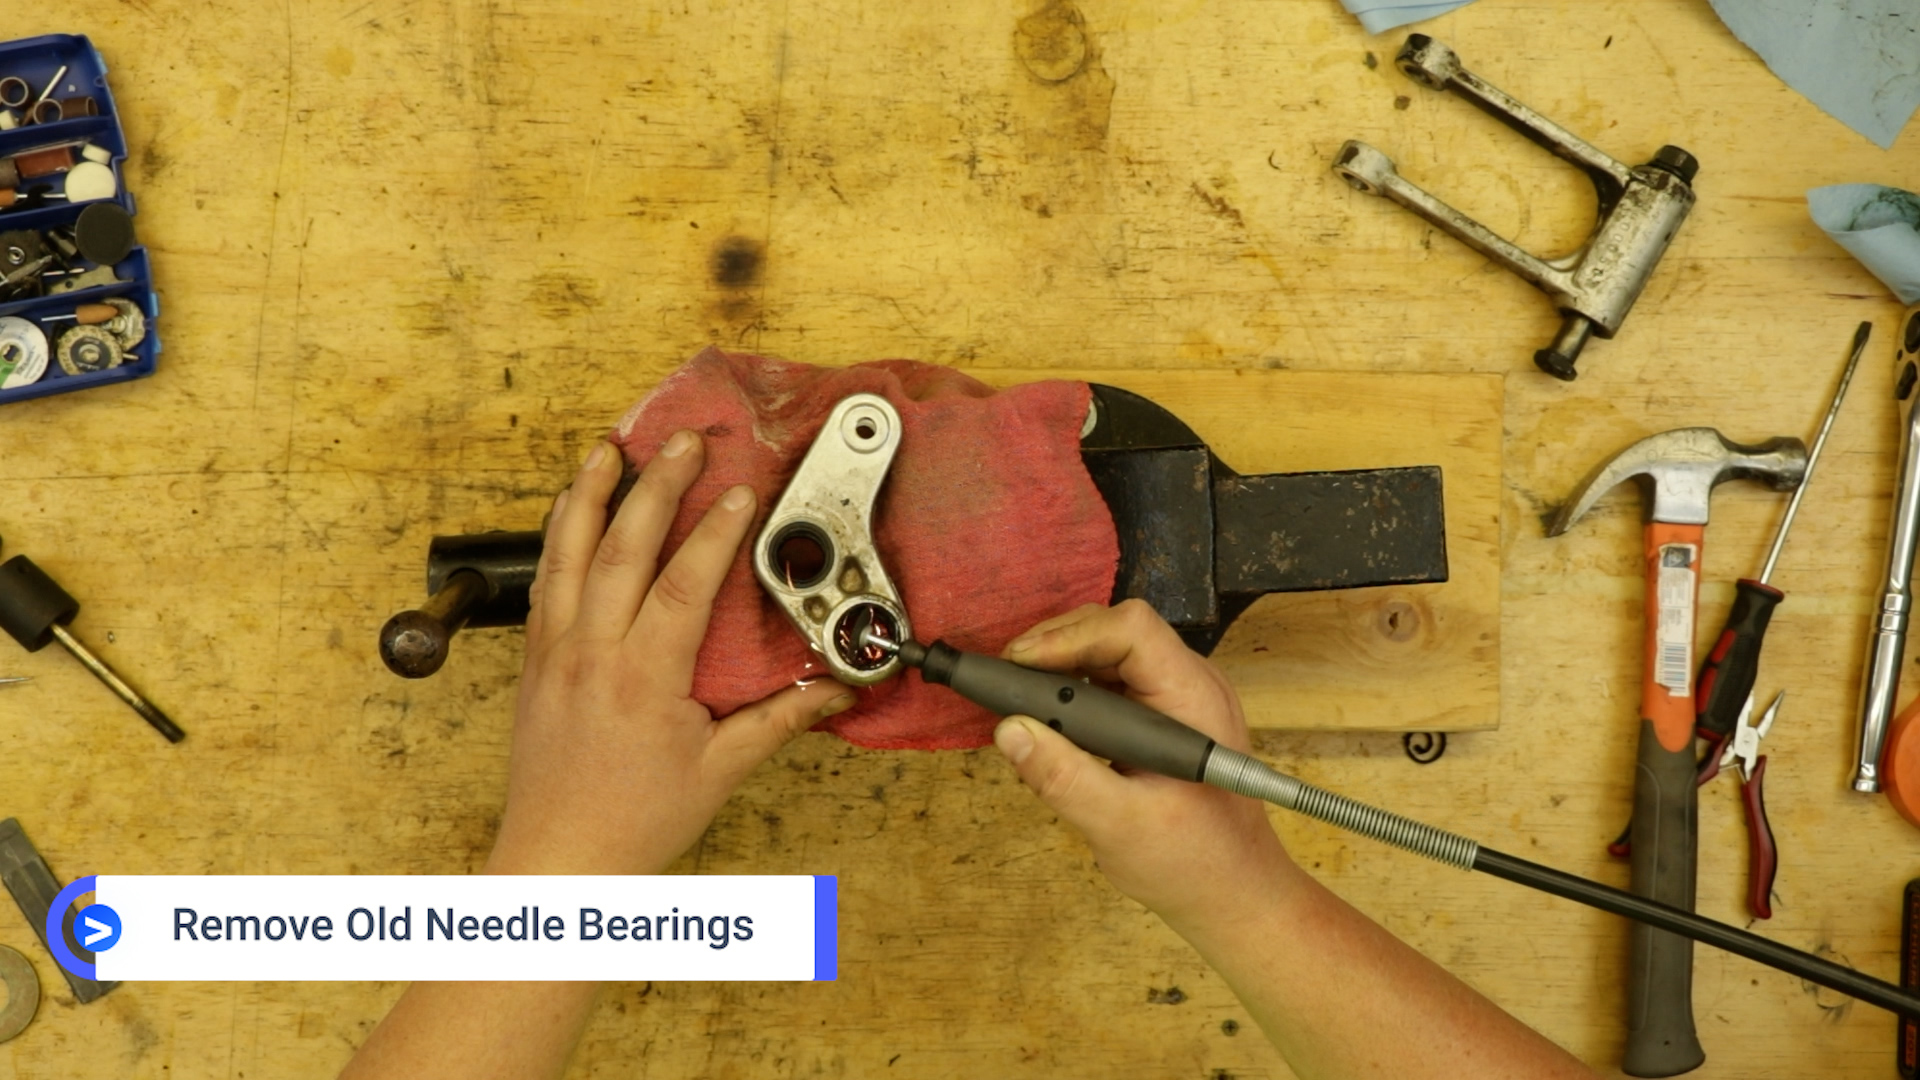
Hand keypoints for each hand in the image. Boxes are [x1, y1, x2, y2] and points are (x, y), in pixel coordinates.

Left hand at [486, 432, 856, 875]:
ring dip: (589, 493)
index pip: (681, 586)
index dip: (712, 534)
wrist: (557, 861)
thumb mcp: (721, 771)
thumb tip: (835, 690)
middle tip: (683, 441)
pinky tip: (570, 508)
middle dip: (654, 486)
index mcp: (642, 679)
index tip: (738, 493)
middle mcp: (591, 654)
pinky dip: (559, 535)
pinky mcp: (537, 660)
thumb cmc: (634, 822)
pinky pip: (546, 580)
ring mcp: (556, 652)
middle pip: (621, 548)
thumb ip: (779, 719)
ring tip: (609, 446)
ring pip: (569, 553)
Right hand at [991, 600, 1300, 928]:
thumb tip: (1009, 730)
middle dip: (1056, 649)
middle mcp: (1189, 684)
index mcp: (1192, 697)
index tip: (1020, 665)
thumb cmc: (1194, 865)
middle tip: (1007, 681)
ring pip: (1109, 654)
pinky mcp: (1162, 717)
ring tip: (1018, 700)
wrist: (1234, 893)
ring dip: (1061, 671)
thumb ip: (1064, 778)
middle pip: (1115, 632)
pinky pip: (1112, 684)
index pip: (1130, 630)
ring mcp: (1177, 698)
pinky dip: (1073, 695)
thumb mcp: (1119, 826)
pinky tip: (1048, 723)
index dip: (1070, 637)